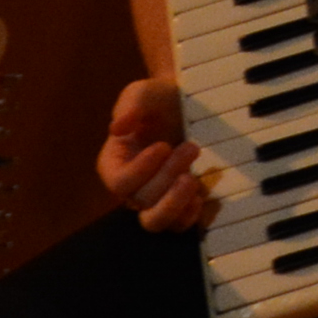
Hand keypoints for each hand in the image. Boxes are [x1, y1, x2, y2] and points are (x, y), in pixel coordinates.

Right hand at [98, 75, 215, 233]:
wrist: (188, 104)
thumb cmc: (159, 99)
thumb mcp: (143, 92)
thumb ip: (130, 104)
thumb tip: (116, 128)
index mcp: (114, 164)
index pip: (119, 182)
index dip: (140, 170)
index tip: (163, 146)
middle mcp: (131, 187)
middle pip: (141, 201)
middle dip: (167, 177)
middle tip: (191, 147)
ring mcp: (155, 199)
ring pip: (157, 221)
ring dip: (176, 203)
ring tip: (194, 178)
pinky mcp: (179, 204)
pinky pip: (180, 225)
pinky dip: (190, 216)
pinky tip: (203, 195)